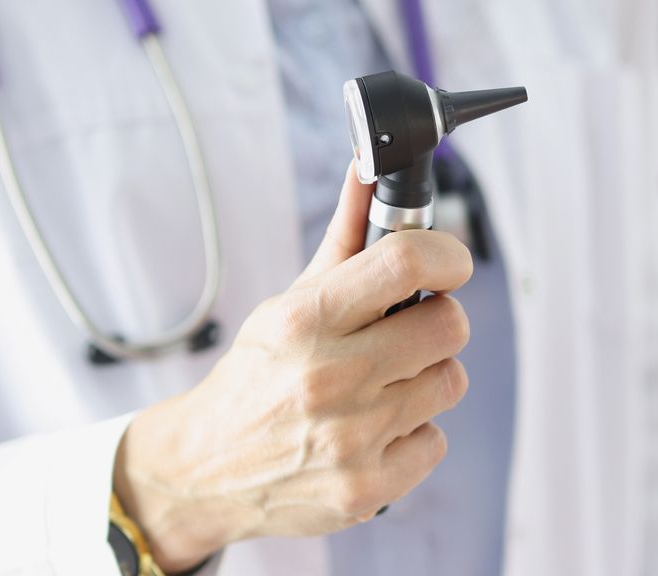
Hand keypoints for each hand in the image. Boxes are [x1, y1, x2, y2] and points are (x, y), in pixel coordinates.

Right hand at [114, 164, 473, 570]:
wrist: (207, 469)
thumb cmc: (259, 375)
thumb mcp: (289, 303)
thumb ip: (344, 238)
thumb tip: (368, 170)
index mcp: (306, 321)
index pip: (406, 263)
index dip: (447, 255)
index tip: (451, 263)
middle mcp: (329, 377)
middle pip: (450, 326)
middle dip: (438, 321)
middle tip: (410, 328)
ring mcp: (350, 438)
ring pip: (449, 382)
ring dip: (425, 378)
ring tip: (383, 384)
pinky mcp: (366, 488)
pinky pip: (435, 441)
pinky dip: (412, 435)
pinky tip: (374, 430)